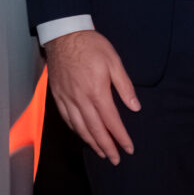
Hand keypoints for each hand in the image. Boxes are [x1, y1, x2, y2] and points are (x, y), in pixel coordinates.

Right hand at [43, 30, 140, 163]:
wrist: (63, 35)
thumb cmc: (91, 46)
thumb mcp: (114, 61)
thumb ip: (124, 87)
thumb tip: (135, 107)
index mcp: (97, 91)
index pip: (111, 121)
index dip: (121, 137)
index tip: (129, 148)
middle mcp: (80, 99)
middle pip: (95, 130)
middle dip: (107, 147)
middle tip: (115, 159)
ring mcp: (67, 99)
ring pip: (80, 128)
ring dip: (92, 143)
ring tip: (102, 153)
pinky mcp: (58, 96)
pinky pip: (68, 120)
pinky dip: (77, 131)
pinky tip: (83, 136)